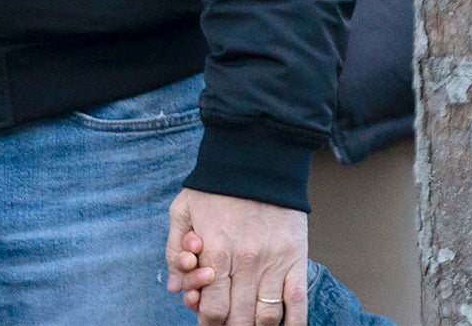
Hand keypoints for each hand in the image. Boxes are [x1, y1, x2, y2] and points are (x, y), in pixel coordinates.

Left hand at [166, 188, 306, 323]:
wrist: (257, 162)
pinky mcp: (296, 260)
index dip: (207, 322)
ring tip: (248, 325)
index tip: (206, 322)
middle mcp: (245, 263)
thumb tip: (174, 287)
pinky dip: (292, 324)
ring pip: (266, 316)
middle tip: (226, 325)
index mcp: (216, 251)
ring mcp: (273, 264)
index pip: (212, 307)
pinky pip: (298, 303)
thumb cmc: (216, 186)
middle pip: (238, 317)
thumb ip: (173, 249)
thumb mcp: (182, 210)